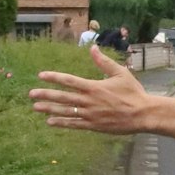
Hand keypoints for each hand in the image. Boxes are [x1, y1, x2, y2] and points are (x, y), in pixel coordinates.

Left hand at [29, 45, 152, 134]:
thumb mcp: (120, 73)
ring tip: (36, 107)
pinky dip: (62, 123)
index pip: (69, 80)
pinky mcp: (94, 126)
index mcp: (94, 86)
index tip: (41, 75)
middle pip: (63, 97)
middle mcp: (89, 101)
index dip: (54, 77)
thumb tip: (93, 48)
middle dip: (45, 94)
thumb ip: (104, 62)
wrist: (143, 114)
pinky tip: (50, 122)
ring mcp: (90, 114)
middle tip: (31, 94)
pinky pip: (74, 124)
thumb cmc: (133, 92)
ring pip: (65, 111)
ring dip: (49, 109)